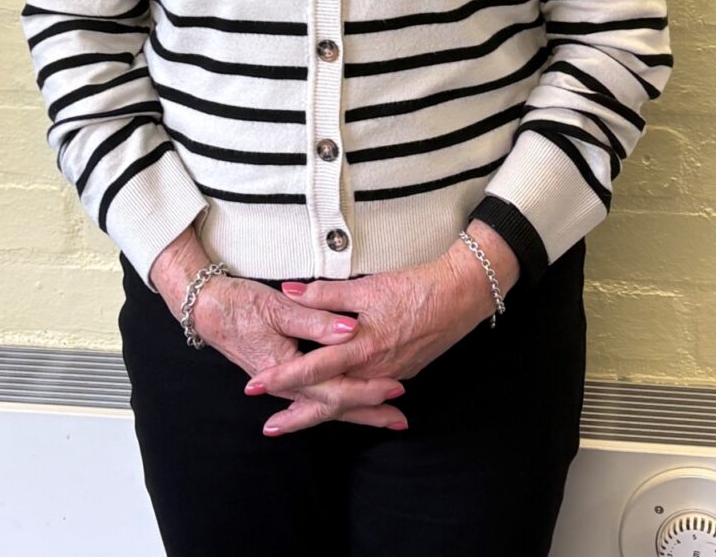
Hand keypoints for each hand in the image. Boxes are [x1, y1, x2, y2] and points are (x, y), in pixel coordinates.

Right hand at [149, 228, 407, 434]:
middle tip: (400, 420)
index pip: (335, 389)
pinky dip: (334, 403)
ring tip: (384, 418)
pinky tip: (345, 408)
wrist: (205, 309)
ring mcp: (282, 383)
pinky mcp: (280, 375)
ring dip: (355, 411)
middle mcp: (286, 384)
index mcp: (287, 369)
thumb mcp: (278, 306)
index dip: (367, 390)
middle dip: (368, 413)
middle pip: (334, 406)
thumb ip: (315, 318)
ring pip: (325, 404)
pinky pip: (313, 397)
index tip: (396, 388)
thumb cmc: (239, 304)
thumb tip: (350, 329)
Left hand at [242, 226, 519, 437]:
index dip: (282, 378)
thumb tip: (289, 291)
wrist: (460, 296)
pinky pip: (367, 395)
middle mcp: (373, 370)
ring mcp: (389, 375)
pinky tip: (338, 405)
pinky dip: (349, 404)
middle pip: (329, 402)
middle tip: (269, 427)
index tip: (255, 387)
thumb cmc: (413, 287)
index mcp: (360, 348)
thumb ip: (325, 294)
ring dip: (320, 412)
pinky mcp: (402, 372)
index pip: (312, 369)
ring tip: (294, 420)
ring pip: (348, 402)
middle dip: (297, 415)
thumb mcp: (367, 287)